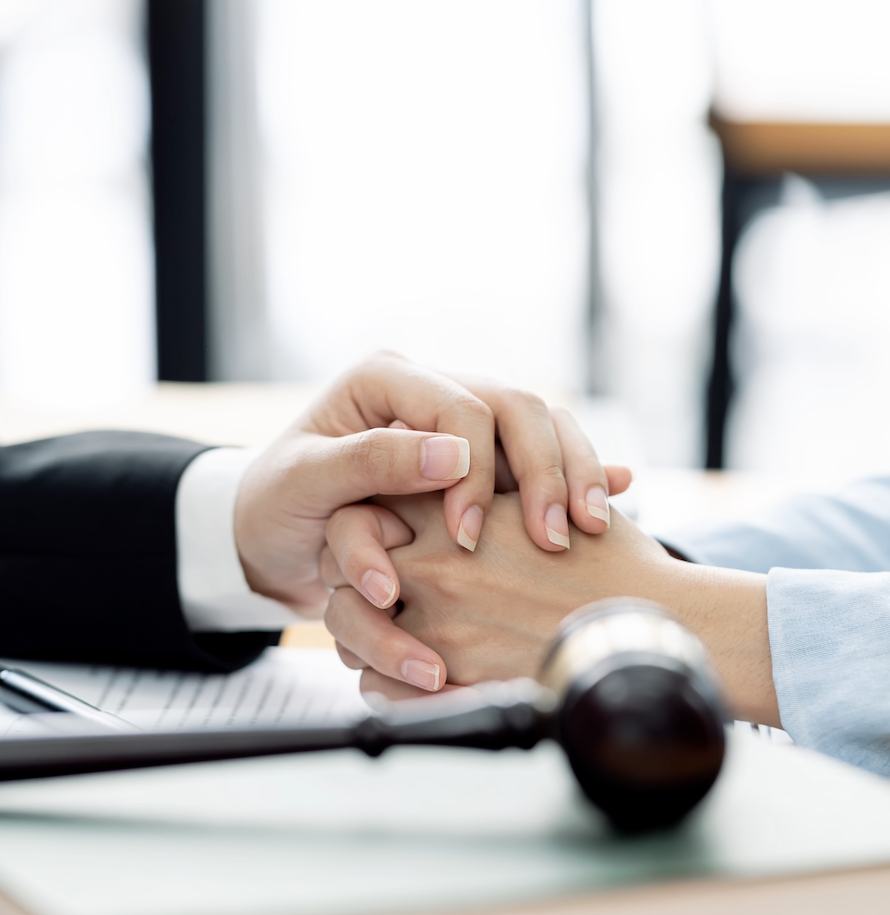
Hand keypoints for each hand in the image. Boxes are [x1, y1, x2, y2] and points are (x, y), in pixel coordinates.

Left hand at [233, 351, 629, 628]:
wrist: (275, 535)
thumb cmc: (277, 505)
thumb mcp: (304, 482)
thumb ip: (371, 461)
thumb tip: (454, 454)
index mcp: (386, 379)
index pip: (459, 405)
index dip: (476, 468)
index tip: (466, 534)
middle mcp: (431, 391)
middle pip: (515, 408)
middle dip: (543, 470)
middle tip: (552, 538)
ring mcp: (461, 424)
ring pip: (540, 428)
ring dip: (571, 474)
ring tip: (591, 528)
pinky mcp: (481, 460)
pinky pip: (538, 458)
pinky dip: (575, 477)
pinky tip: (613, 494)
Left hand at [321, 490, 663, 691]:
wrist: (648, 633)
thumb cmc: (612, 568)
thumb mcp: (553, 504)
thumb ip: (499, 490)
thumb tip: (470, 478)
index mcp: (456, 513)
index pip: (370, 505)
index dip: (363, 522)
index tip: (374, 538)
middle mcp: (438, 565)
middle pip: (345, 564)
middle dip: (349, 576)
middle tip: (364, 586)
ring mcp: (440, 623)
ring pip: (352, 625)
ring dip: (358, 632)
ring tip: (377, 635)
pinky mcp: (452, 676)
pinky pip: (380, 683)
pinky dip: (380, 680)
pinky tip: (397, 676)